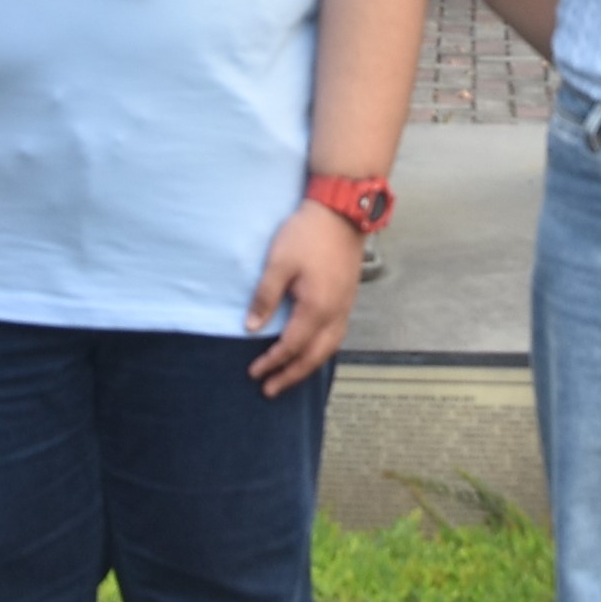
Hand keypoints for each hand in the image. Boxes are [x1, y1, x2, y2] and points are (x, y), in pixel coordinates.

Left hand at [246, 203, 364, 397]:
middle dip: (291, 375)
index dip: (272, 362)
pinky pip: (336, 335)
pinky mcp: (348, 298)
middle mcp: (335, 314)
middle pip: (313, 357)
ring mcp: (345, 307)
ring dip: (308, 366)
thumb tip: (253, 328)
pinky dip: (321, 350)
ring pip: (328, 349)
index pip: (291, 346)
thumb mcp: (278, 263)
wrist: (342, 212)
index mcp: (316, 308)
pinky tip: (312, 349)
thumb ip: (265, 297)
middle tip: (271, 389)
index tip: (254, 373)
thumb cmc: (308, 234)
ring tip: (290, 376)